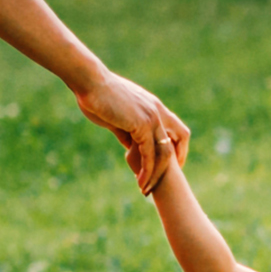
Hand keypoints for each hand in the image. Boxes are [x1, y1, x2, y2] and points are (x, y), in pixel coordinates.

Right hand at [76, 71, 189, 193]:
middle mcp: (158, 111)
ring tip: (146, 189)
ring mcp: (152, 117)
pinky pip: (149, 154)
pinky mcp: (142, 125)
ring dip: (157, 173)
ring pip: (165, 152)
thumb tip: (130, 147)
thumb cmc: (97, 96)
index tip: (170, 164)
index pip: (176, 129)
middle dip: (174, 163)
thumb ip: (127, 132)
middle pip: (179, 139)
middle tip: (163, 181)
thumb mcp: (117, 117)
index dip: (177, 147)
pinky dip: (146, 171)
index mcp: (153, 106)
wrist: (90, 82)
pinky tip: (140, 181)